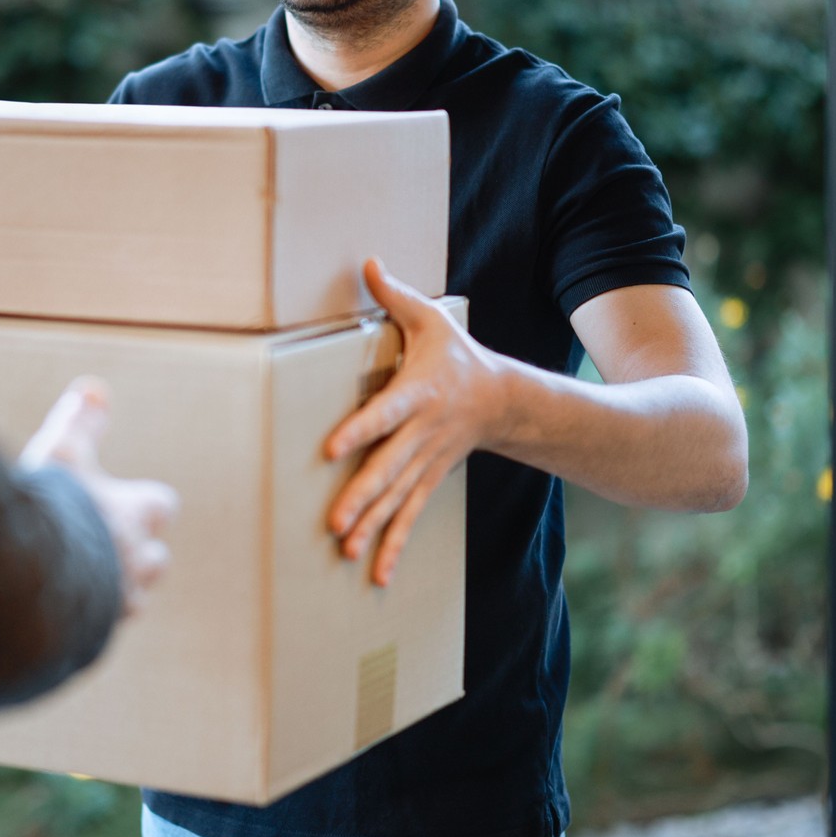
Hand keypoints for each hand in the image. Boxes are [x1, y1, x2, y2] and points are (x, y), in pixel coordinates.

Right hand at [21, 377, 177, 615]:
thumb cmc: (53, 508)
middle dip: (138, 556)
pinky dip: (85, 622)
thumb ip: (80, 423)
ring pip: (131, 601)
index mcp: (134, 513)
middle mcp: (134, 561)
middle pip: (155, 561)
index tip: (129, 501)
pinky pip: (97, 630)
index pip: (161, 505)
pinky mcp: (92, 634)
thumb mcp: (62, 452)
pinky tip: (60, 616)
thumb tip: (95, 389)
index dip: (146, 504)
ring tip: (83, 585)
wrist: (34, 576)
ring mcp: (116, 603)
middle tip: (106, 547)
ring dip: (115, 593)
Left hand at [324, 259, 505, 586]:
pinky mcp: (429, 479)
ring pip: (399, 499)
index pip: (385, 413)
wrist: (504, 398)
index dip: (360, 430)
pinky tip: (376, 574)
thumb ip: (396, 296)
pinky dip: (394, 545)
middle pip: (389, 467)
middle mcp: (422, 433)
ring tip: (348, 553)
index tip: (332, 447)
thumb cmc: (456, 355)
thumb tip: (368, 262)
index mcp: (417, 393)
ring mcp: (427, 461)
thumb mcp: (432, 319)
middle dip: (363, 496)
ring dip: (374, 528)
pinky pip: (411, 515)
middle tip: (335, 522)